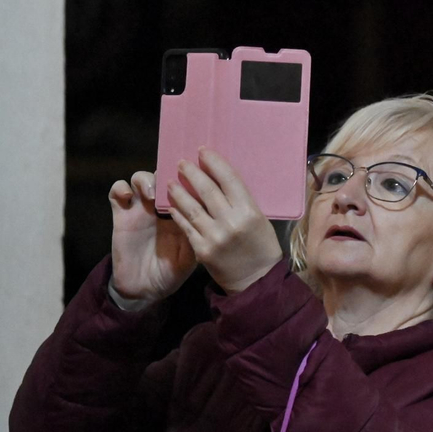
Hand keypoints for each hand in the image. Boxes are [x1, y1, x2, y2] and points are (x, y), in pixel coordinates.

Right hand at [109, 171, 197, 303]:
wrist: (145, 288)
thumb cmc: (171, 271)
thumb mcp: (191, 256)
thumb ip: (197, 236)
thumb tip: (207, 214)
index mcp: (183, 213)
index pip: (188, 185)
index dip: (192, 175)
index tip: (197, 168)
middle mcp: (162, 206)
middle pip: (164, 176)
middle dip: (169, 171)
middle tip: (171, 178)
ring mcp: (141, 209)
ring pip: (141, 179)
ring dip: (145, 179)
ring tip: (150, 193)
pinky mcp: (121, 215)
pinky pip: (116, 192)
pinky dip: (120, 187)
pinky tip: (127, 196)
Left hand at [165, 148, 283, 294]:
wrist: (256, 281)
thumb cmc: (262, 247)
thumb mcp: (260, 221)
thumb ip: (242, 202)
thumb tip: (222, 181)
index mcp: (250, 212)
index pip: (229, 180)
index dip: (214, 163)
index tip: (203, 151)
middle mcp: (231, 222)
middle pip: (207, 190)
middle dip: (192, 172)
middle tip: (182, 162)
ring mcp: (214, 236)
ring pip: (191, 206)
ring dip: (178, 190)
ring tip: (170, 180)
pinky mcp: (201, 249)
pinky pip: (186, 226)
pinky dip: (177, 213)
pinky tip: (171, 204)